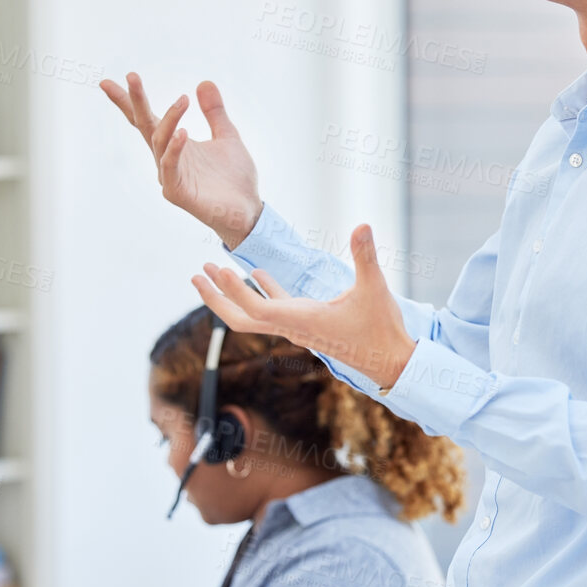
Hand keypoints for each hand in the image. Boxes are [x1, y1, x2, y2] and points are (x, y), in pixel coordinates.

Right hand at [98, 74, 262, 247]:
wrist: (248, 211)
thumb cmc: (235, 178)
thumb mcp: (227, 136)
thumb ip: (214, 112)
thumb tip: (203, 82)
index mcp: (175, 145)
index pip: (147, 119)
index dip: (129, 101)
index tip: (112, 81)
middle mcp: (166, 159)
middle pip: (145, 126)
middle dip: (136, 101)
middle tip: (132, 76)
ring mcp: (169, 176)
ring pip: (159, 141)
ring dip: (169, 119)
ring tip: (183, 100)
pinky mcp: (177, 192)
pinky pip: (170, 166)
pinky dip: (174, 148)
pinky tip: (182, 132)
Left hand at [193, 223, 416, 388]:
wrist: (390, 361)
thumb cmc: (382, 329)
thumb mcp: (375, 288)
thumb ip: (365, 256)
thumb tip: (363, 225)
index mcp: (302, 320)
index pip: (257, 309)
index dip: (235, 291)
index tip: (218, 269)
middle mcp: (292, 326)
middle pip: (241, 319)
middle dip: (216, 298)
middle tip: (197, 275)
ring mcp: (297, 326)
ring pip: (253, 314)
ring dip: (232, 295)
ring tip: (213, 270)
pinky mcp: (307, 323)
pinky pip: (275, 308)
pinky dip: (262, 291)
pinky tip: (257, 274)